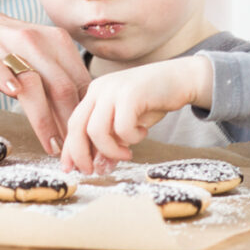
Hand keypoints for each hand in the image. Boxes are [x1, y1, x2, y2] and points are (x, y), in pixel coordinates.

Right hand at [0, 1, 90, 155]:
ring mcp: (5, 44)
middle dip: (70, 124)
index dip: (86, 114)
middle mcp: (34, 40)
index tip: (88, 141)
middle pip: (62, 86)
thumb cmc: (4, 49)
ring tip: (52, 145)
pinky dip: (4, 77)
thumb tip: (83, 123)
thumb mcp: (38, 61)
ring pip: (32, 81)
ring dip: (45, 118)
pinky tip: (12, 93)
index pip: (80, 82)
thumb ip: (58, 84)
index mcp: (55, 42)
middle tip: (73, 153)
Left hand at [60, 56, 212, 173]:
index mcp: (94, 94)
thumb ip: (111, 140)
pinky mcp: (131, 93)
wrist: (179, 78)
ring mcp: (113, 89)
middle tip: (95, 171)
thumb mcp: (126, 122)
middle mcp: (99, 89)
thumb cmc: (152, 102)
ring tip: (127, 153)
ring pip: (96, 130)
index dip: (70, 149)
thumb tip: (99, 167)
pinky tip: (143, 131)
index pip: (73, 124)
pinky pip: (122, 127)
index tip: (70, 169)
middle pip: (77, 126)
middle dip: (81, 154)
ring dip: (111, 150)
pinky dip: (132, 138)